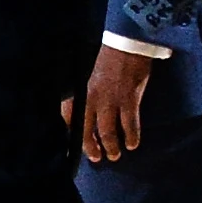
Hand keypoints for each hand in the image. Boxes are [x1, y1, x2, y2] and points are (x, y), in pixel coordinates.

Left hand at [81, 45, 152, 162]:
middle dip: (90, 146)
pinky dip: (131, 136)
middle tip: (96, 157)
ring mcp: (110, 100)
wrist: (127, 45)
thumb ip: (89, 92)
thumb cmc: (110, 58)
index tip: (73, 143)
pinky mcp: (128, 100)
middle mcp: (92, 98)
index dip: (71, 131)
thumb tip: (90, 110)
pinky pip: (129, 125)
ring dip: (111, 146)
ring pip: (107, 131)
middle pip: (86, 129)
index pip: (69, 115)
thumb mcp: (91, 75)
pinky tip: (132, 143)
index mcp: (82, 90)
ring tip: (115, 155)